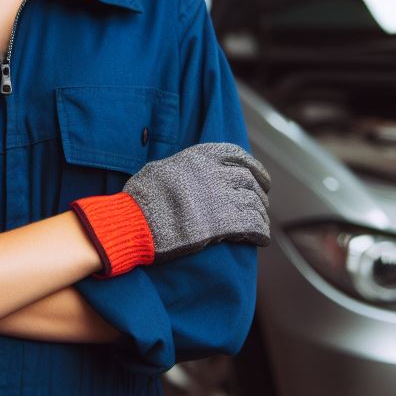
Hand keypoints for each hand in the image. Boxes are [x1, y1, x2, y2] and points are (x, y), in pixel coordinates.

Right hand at [70, 142, 270, 276]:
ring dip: (260, 215)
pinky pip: (252, 225)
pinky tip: (260, 240)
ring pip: (254, 204)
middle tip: (262, 203)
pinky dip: (260, 232)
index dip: (254, 166)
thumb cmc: (140, 198)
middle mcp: (213, 173)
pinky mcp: (222, 223)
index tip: (260, 177)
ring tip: (261, 224)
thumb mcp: (160, 169)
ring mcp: (219, 197)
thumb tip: (192, 171)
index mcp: (198, 157)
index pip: (237, 155)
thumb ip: (182, 167)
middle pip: (249, 180)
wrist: (134, 221)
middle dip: (259, 193)